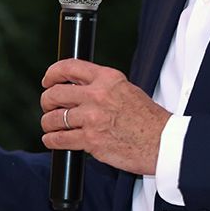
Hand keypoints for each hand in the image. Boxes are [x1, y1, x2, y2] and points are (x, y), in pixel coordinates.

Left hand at [39, 60, 170, 174]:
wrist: (163, 143)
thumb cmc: (149, 120)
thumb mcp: (127, 90)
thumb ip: (103, 87)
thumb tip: (78, 89)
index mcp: (108, 78)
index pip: (69, 67)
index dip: (52, 73)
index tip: (48, 80)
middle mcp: (98, 95)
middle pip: (55, 93)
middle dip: (46, 101)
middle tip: (49, 107)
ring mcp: (92, 118)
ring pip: (54, 118)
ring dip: (48, 123)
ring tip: (51, 126)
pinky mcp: (90, 140)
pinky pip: (59, 139)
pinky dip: (52, 140)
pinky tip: (52, 140)